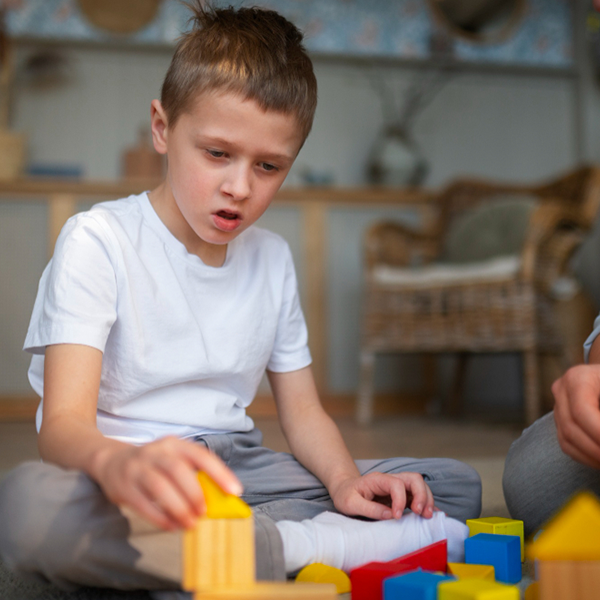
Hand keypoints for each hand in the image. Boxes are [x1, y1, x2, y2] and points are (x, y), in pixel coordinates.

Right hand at [92, 436, 241, 529]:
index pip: (201, 455)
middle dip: (195, 493)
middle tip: (204, 512)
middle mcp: (156, 452)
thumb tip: (218, 497)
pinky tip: (172, 526)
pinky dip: (160, 518)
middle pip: (178, 470)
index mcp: (175, 444)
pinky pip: (144, 504)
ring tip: (191, 524)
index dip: (219, 473)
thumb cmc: (153, 463)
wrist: (111, 461)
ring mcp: (138, 468)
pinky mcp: (124, 487)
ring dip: (179, 508)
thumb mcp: (173, 458)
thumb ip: (193, 473)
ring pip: (160, 487)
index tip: (234, 491)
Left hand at [329, 471, 434, 520]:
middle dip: (422, 495)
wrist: (344, 490)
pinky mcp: (401, 495)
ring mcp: (397, 486)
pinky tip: (431, 514)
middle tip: (422, 513)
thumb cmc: (345, 495)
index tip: (397, 516)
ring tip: (428, 516)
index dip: (400, 500)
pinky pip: (417, 495)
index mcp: (377, 480)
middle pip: (413, 479)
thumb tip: (390, 515)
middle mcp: (390, 480)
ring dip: (427, 499)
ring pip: (419, 485)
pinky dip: (426, 503)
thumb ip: (369, 509)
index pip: (396, 484)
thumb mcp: (350, 503)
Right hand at [552, 364, 599, 468]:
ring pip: (566, 439)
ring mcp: (558, 405)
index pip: (581, 411)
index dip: (598, 432)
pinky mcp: (561, 419)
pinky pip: (567, 443)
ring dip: (592, 456)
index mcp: (578, 377)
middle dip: (596, 449)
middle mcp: (562, 390)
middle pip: (570, 427)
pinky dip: (586, 456)